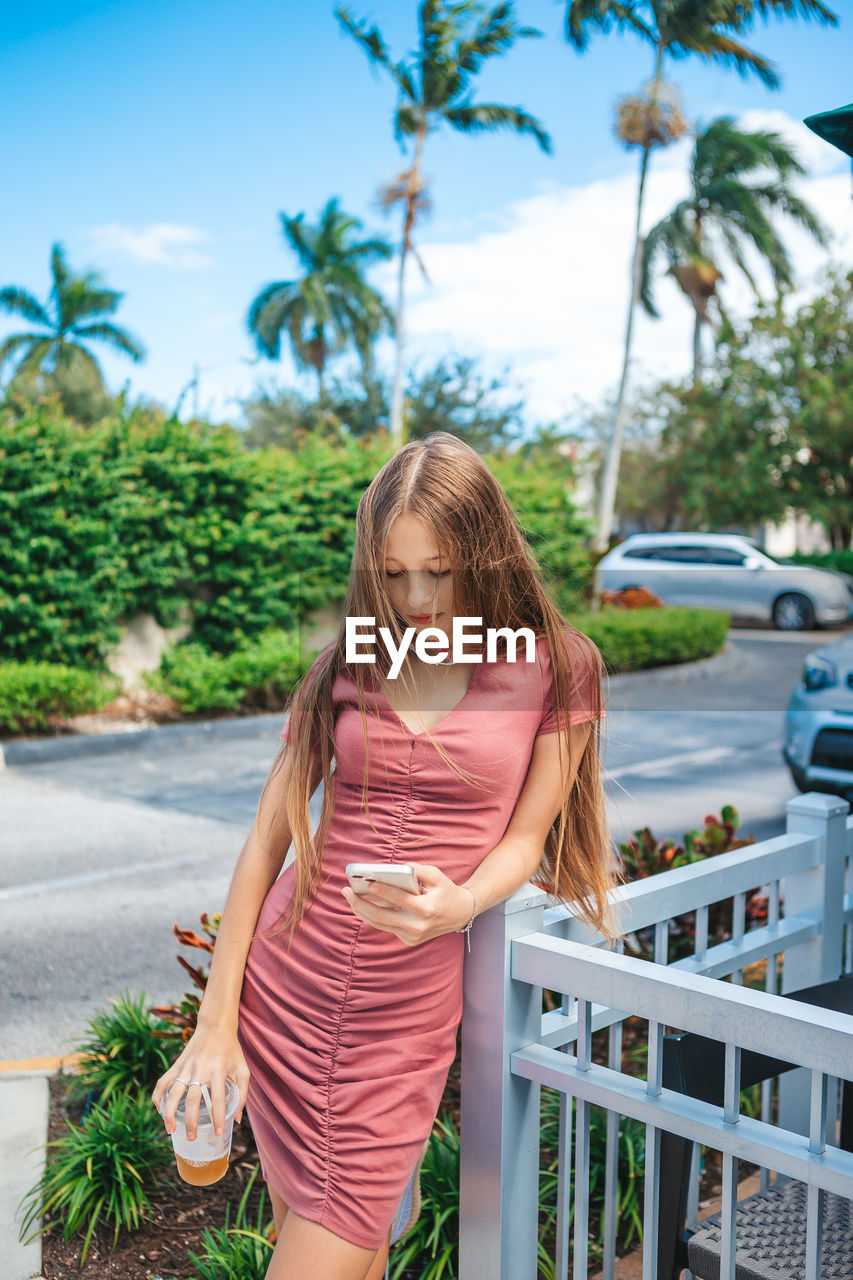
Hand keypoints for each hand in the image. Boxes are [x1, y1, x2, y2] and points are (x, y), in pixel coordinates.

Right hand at [151, 1024, 249, 1142]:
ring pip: (174, 1092)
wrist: (215, 1025)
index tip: (218, 1133)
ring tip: (171, 1130)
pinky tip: (160, 1110)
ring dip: (170, 1113)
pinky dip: (158, 1096)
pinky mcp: (177, 1064)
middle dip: (192, 1121)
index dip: (218, 1118)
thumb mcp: (242, 1069)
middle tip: (192, 1138)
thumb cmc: (231, 1050)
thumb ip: (242, 1094)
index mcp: (219, 1071)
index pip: (219, 1099)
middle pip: (193, 1099)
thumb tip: (235, 1119)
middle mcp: (201, 1069)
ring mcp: (186, 1067)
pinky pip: (163, 1082)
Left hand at [341, 863, 473, 946]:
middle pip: (382, 916)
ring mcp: (413, 936)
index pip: (399, 899)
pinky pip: (387, 927)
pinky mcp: (409, 940)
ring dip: (362, 911)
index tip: (366, 882)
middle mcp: (418, 926)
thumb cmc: (445, 890)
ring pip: (380, 924)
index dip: (381, 890)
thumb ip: (414, 869)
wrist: (460, 913)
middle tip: (346, 891)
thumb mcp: (435, 874)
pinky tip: (362, 904)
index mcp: (427, 909)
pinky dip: (373, 916)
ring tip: (349, 897)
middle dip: (361, 903)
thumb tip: (391, 870)